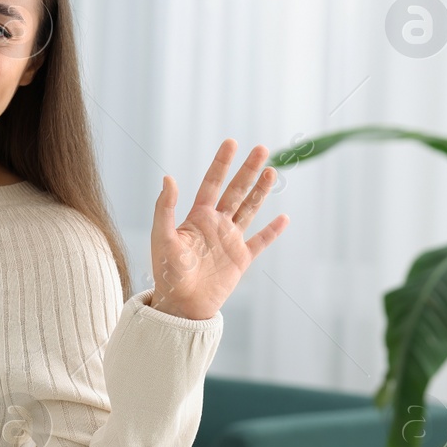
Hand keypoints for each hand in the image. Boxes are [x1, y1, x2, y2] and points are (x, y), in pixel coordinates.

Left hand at [149, 139, 288, 320]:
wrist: (181, 304)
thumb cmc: (166, 272)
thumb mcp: (162, 237)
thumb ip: (165, 208)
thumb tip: (168, 178)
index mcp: (197, 217)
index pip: (212, 183)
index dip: (221, 163)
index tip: (231, 142)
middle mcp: (216, 224)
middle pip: (236, 191)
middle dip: (248, 170)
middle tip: (261, 149)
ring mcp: (230, 240)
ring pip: (249, 210)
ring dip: (261, 191)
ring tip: (272, 171)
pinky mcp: (241, 259)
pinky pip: (260, 241)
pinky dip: (272, 231)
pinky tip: (284, 218)